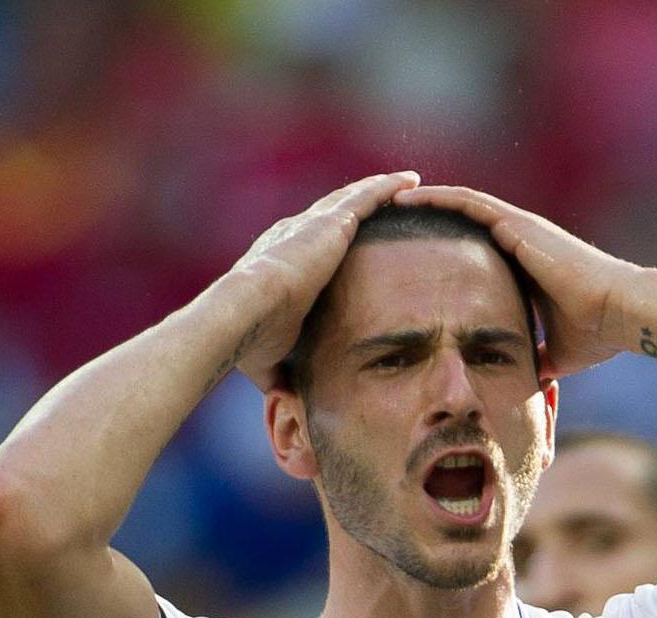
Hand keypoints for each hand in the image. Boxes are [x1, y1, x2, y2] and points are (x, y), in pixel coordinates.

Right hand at [221, 172, 420, 387]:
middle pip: (330, 214)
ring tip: (404, 185)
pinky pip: (369, 196)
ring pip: (352, 198)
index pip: (306, 244)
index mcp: (276, 260)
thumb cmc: (250, 341)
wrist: (246, 313)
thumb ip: (282, 372)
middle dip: (352, 206)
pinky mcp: (332, 222)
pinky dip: (389, 186)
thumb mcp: (268, 361)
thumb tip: (288, 399)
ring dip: (377, 190)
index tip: (339, 240)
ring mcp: (313, 224)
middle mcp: (293, 233)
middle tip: (377, 202)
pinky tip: (411, 180)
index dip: (324, 240)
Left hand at [396, 184, 644, 376]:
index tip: (416, 259)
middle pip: (466, 223)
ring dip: (427, 202)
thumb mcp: (556, 354)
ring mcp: (520, 228)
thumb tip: (527, 380)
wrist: (618, 313)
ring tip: (390, 204)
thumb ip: (537, 358)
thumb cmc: (596, 334)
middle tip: (394, 224)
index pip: (477, 252)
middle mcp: (521, 241)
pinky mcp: (519, 225)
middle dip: (431, 222)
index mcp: (525, 266)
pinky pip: (470, 204)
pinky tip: (411, 199)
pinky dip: (440, 199)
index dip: (447, 251)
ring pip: (463, 206)